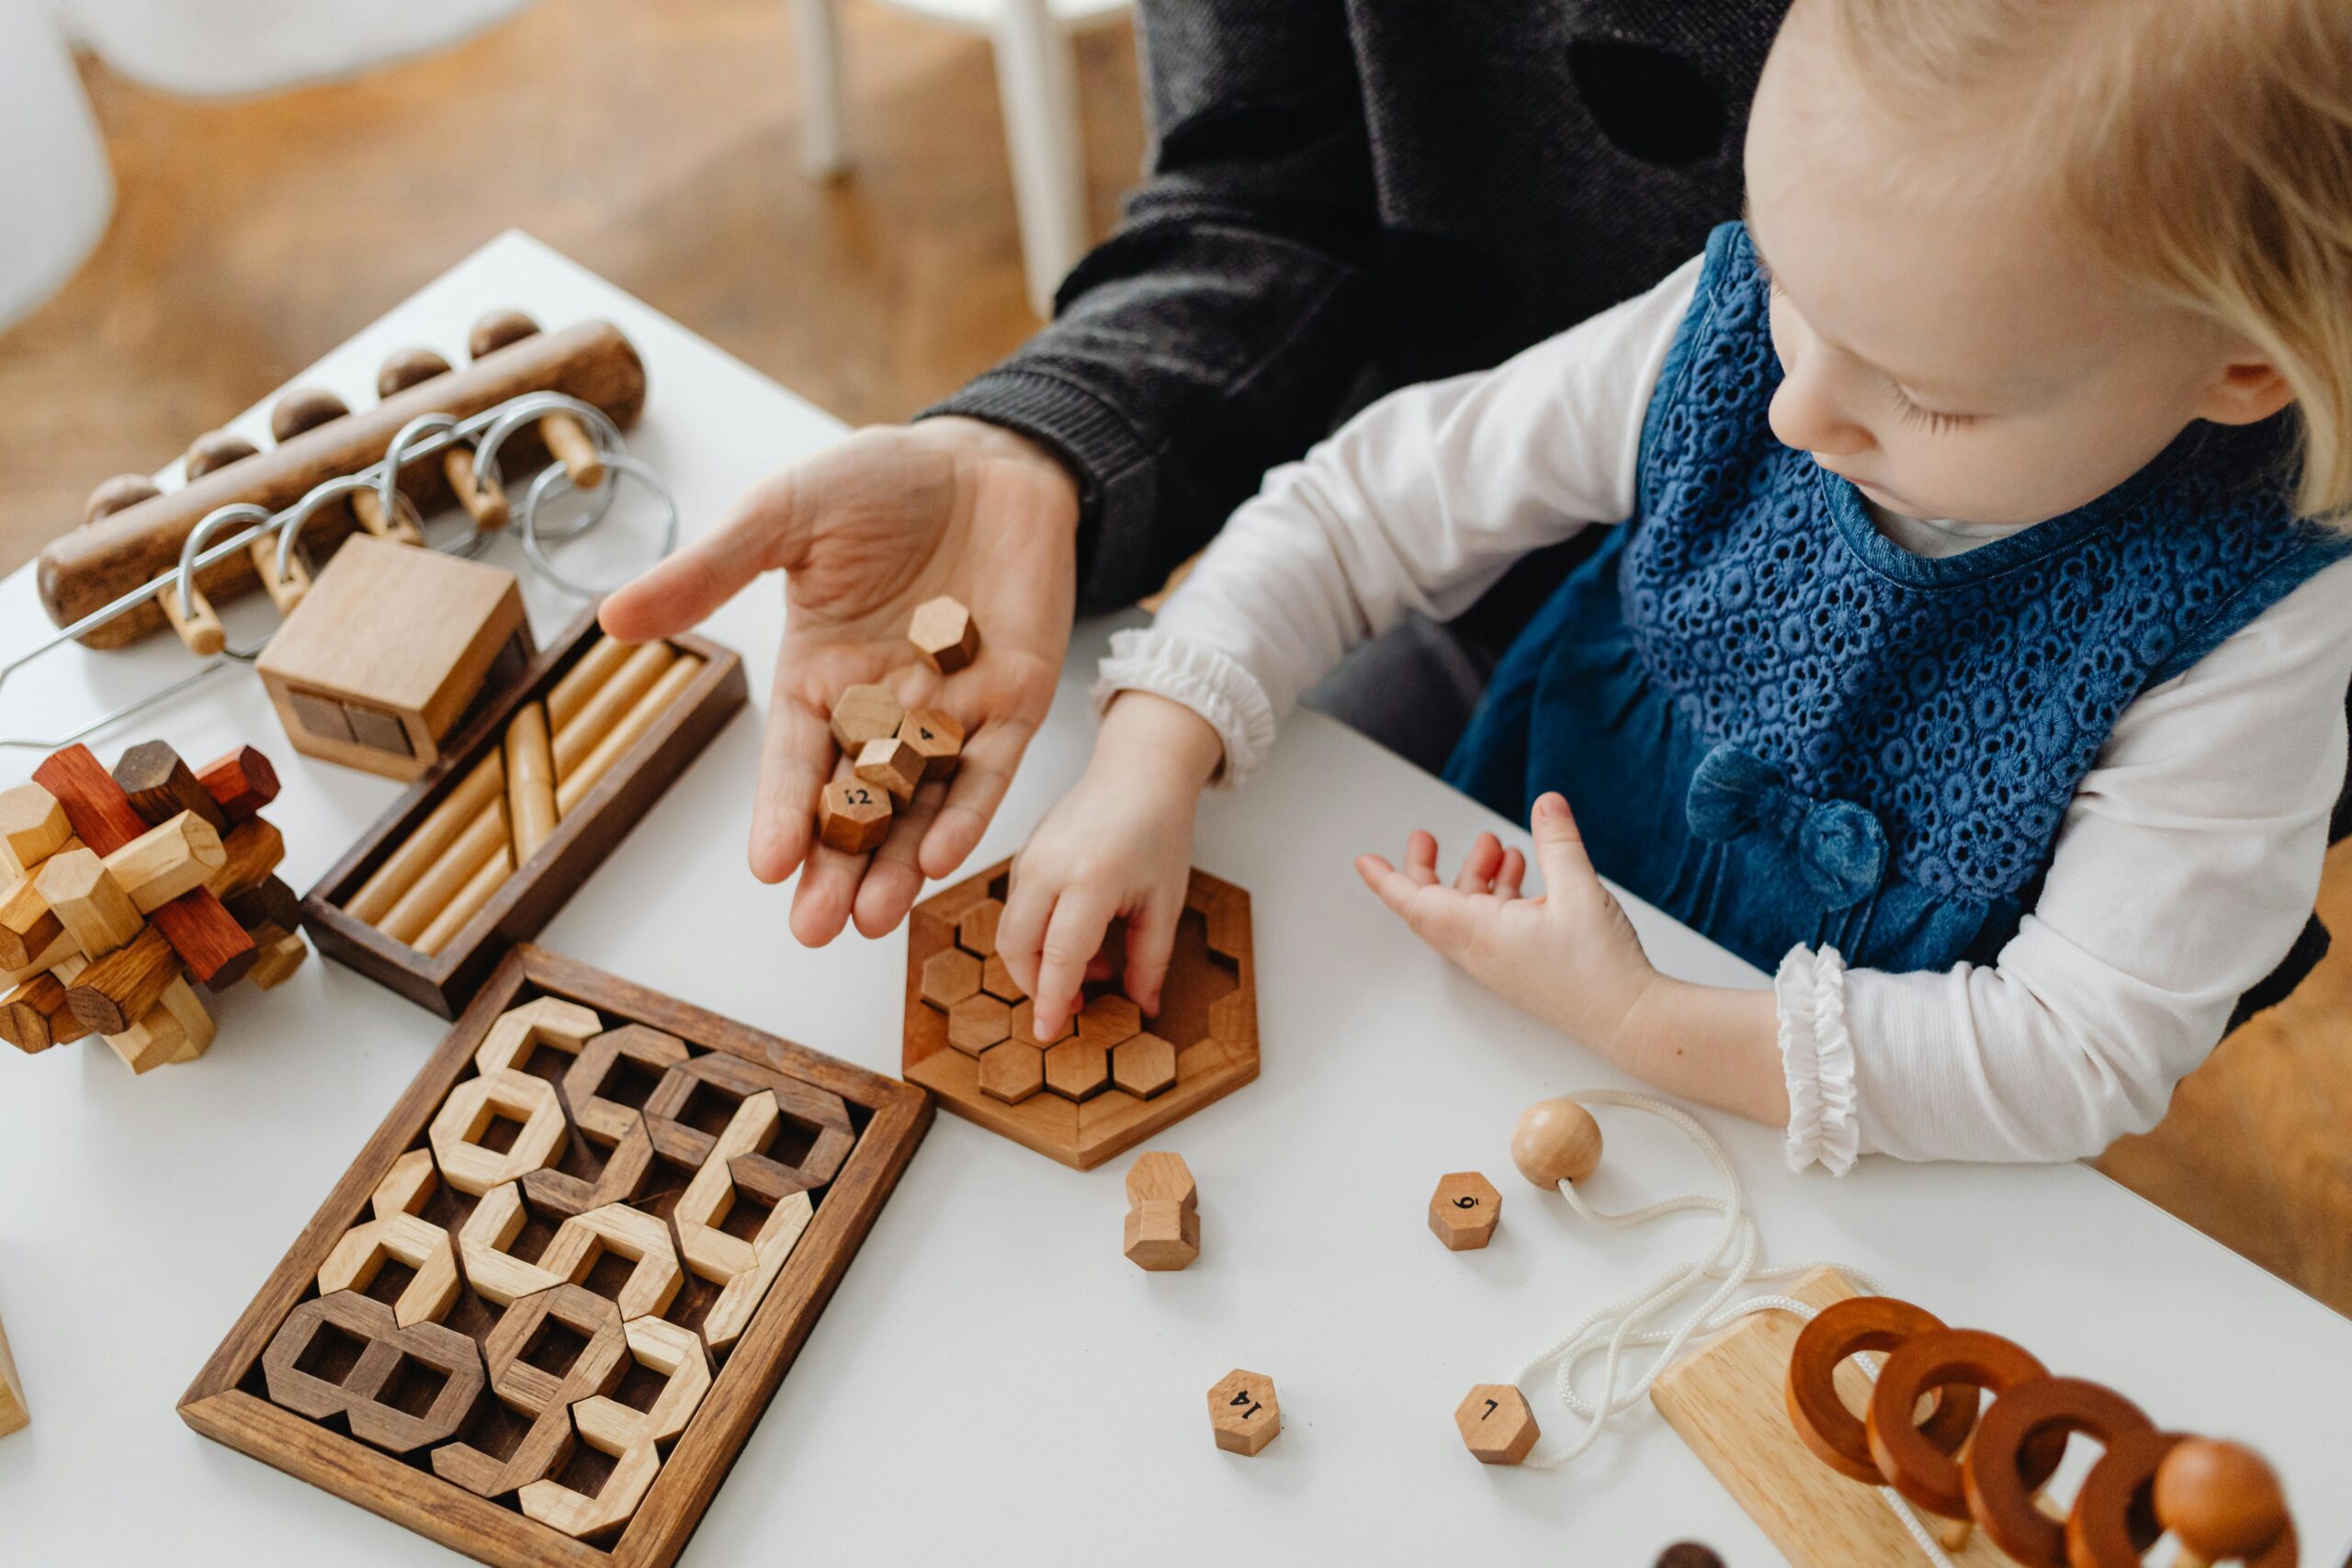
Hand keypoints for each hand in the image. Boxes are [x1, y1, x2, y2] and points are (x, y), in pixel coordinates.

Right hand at [600, 417, 1078, 944]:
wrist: (986, 455)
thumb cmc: (879, 481)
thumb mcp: (784, 517)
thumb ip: (711, 572)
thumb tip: (612, 618)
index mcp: (818, 676)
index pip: (793, 759)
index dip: (779, 812)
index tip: (766, 867)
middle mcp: (881, 709)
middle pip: (854, 805)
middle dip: (836, 869)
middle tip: (815, 929)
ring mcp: (950, 711)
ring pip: (920, 804)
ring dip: (896, 864)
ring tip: (875, 919)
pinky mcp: (1014, 700)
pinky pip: (990, 767)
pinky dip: (968, 808)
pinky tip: (941, 852)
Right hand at [998, 692, 1224, 1039]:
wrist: (1139, 771)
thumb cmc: (1158, 829)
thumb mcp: (1165, 901)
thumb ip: (1150, 960)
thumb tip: (1141, 1007)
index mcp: (1090, 878)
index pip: (1058, 957)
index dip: (1052, 1001)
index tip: (1050, 1033)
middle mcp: (1048, 867)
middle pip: (1016, 948)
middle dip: (1035, 987)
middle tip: (1072, 1008)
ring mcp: (1028, 858)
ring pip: (1009, 931)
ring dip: (1037, 963)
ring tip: (1091, 969)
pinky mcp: (1022, 855)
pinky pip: (1015, 909)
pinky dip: (1036, 936)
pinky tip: (1080, 939)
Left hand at [1355, 793, 1659, 1058]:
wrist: (1630, 1019)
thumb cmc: (1600, 968)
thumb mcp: (1580, 889)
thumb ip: (1558, 842)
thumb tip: (1546, 803)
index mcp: (1480, 934)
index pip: (1415, 903)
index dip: (1386, 879)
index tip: (1364, 861)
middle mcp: (1481, 951)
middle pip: (1434, 905)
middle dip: (1427, 868)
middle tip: (1425, 837)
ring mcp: (1500, 961)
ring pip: (1467, 913)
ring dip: (1474, 878)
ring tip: (1497, 847)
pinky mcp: (1521, 965)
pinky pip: (1492, 925)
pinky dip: (1499, 896)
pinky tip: (1524, 874)